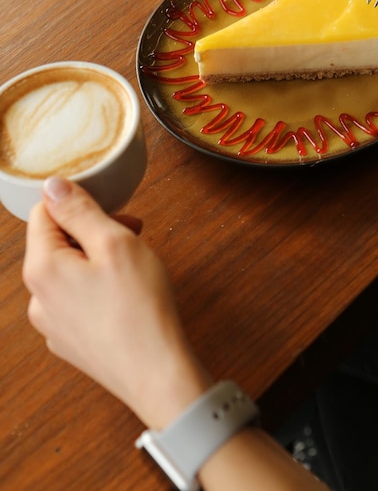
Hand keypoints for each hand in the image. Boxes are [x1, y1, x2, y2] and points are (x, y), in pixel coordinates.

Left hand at [23, 177, 211, 428]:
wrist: (157, 374)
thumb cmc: (140, 308)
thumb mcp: (114, 243)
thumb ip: (79, 210)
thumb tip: (52, 186)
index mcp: (41, 268)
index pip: (43, 212)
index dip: (80, 204)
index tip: (113, 214)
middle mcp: (37, 298)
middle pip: (55, 243)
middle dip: (91, 232)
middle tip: (131, 236)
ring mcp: (52, 324)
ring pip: (67, 272)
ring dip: (95, 260)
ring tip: (131, 269)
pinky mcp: (70, 341)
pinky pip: (75, 300)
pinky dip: (96, 289)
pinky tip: (124, 298)